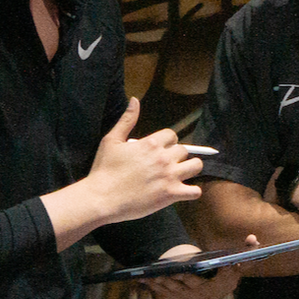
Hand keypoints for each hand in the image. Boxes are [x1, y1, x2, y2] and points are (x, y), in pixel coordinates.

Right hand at [85, 98, 203, 222]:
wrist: (102, 198)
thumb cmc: (104, 170)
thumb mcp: (111, 140)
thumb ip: (126, 120)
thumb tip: (134, 100)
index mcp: (151, 144)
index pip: (172, 135)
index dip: (167, 142)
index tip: (161, 150)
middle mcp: (163, 158)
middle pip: (184, 150)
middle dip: (177, 156)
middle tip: (167, 165)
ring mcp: (169, 177)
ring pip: (196, 166)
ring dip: (190, 169)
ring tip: (180, 175)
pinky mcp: (171, 195)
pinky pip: (195, 191)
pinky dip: (191, 192)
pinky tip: (182, 192)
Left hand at [142, 238, 256, 298]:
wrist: (217, 290)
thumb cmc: (226, 272)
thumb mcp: (236, 263)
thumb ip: (247, 250)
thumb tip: (254, 237)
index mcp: (220, 286)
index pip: (204, 279)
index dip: (192, 275)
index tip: (179, 270)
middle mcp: (206, 296)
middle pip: (186, 285)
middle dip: (172, 278)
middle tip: (159, 270)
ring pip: (174, 290)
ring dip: (160, 282)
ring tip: (147, 274)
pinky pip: (166, 293)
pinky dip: (154, 286)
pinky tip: (143, 279)